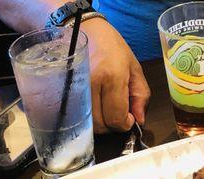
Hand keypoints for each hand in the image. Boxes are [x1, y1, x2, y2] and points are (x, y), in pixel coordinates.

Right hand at [81, 18, 150, 132]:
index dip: (126, 124)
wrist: (84, 28)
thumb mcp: (135, 69)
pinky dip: (86, 118)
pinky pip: (75, 115)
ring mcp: (74, 87)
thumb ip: (140, 96)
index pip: (117, 118)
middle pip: (101, 125)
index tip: (129, 118)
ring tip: (106, 109)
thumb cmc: (112, 47)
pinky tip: (93, 107)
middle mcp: (90, 83)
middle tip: (117, 114)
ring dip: (99, 123)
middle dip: (113, 126)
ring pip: (87, 123)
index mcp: (111, 77)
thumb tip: (139, 120)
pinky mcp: (63, 89)